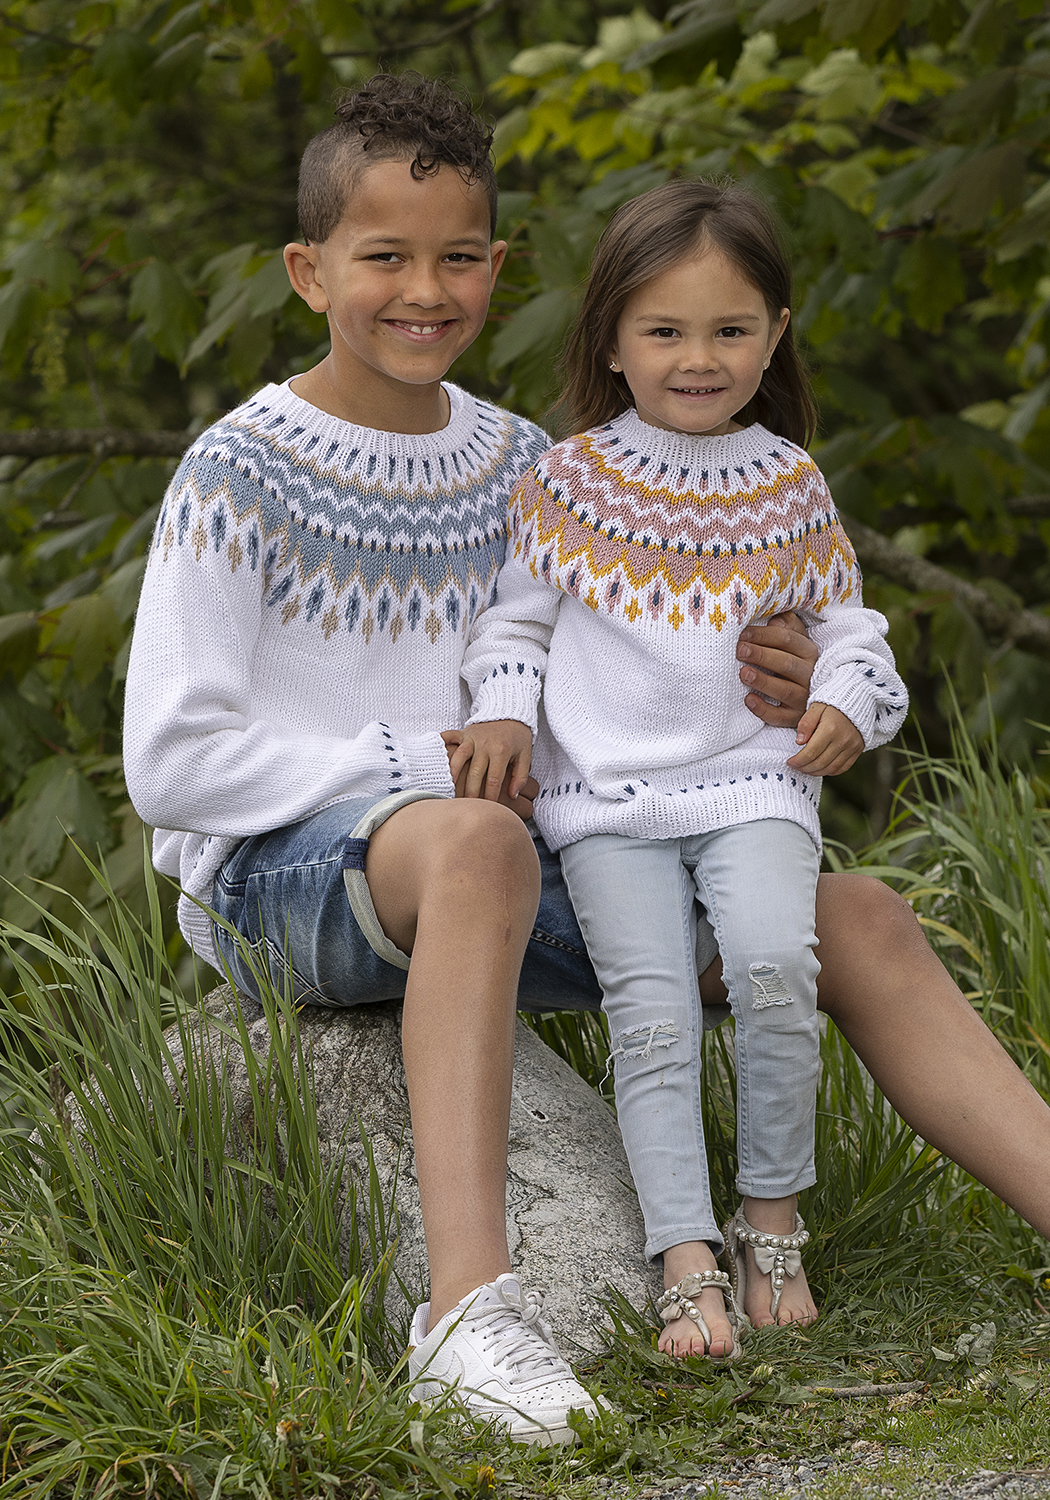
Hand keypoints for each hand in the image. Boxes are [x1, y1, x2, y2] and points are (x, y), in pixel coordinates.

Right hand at [440, 722, 534, 811]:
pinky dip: (441, 744)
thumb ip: (520, 776)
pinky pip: (450, 737)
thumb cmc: (518, 736)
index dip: (491, 796)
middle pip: (475, 773)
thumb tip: (513, 795)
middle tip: (467, 807)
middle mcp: (485, 744)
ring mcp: (472, 738)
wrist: (510, 711)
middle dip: (470, 792)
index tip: (488, 809)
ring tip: (448, 788)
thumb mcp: (526, 755)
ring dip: (453, 774)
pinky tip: (435, 757)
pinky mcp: (464, 733)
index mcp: (501, 751)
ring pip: (459, 757)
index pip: (494, 779)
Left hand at [737, 612, 817, 727]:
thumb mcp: (796, 640)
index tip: (743, 633)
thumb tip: (775, 619)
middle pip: (786, 663)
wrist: (813, 698)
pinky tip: (749, 700)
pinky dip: (764, 709)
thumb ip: (788, 625)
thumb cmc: (793, 660)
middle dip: (761, 655)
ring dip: (763, 681)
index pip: (787, 639)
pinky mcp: (794, 717)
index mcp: (809, 652)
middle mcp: (809, 675)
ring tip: (743, 673)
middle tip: (739, 650)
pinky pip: (780, 716)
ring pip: (785, 690)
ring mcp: (803, 698)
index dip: (764, 635)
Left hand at [786, 702, 862, 774]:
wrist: (857, 701)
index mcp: (830, 729)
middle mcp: (842, 740)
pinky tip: (820, 768)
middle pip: (820, 763)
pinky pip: (843, 768)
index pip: (811, 752)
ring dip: (816, 772)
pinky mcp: (857, 750)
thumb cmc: (832, 705)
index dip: (798, 761)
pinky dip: (830, 771)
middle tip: (796, 767)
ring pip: (831, 768)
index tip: (790, 762)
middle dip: (804, 768)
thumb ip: (806, 724)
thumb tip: (799, 741)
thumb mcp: (816, 708)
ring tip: (805, 769)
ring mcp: (852, 746)